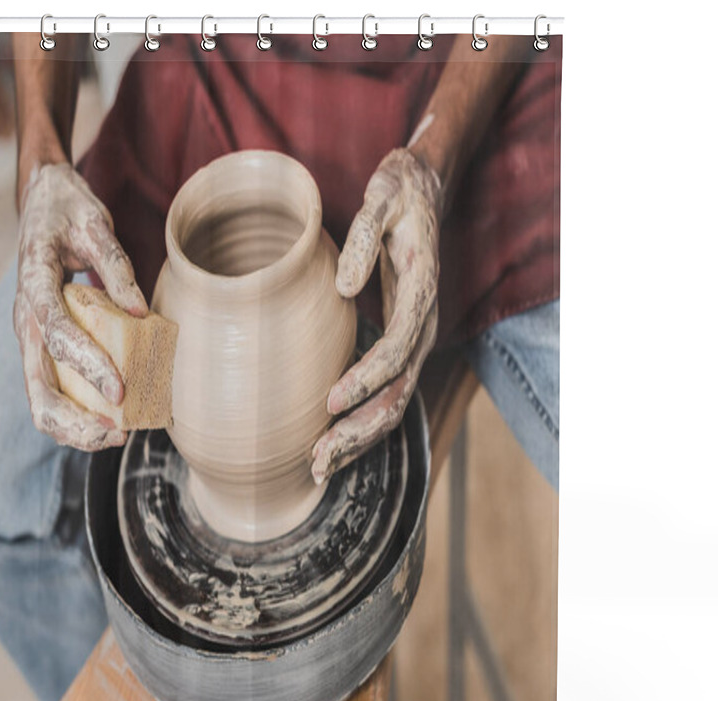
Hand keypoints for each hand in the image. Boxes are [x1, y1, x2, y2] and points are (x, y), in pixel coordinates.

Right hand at [14, 162, 147, 450]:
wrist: (42, 204)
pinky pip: (51, 390)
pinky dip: (75, 414)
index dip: (89, 366)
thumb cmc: (69, 211)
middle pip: (38, 387)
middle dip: (76, 420)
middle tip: (118, 434)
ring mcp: (31, 338)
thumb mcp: (95, 225)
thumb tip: (142, 313)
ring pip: (39, 399)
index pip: (58, 336)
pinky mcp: (43, 347)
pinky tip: (106, 425)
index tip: (121, 391)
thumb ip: (117, 266)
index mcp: (35, 287)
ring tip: (116, 437)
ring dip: (73, 427)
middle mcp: (26, 320)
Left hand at [311, 148, 441, 483]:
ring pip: (394, 403)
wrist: (423, 192)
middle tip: (318, 458)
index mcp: (422, 292)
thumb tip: (346, 288)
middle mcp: (425, 325)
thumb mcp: (381, 196)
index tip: (329, 402)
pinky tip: (332, 442)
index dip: (366, 379)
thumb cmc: (398, 192)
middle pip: (399, 392)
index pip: (399, 348)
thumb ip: (364, 238)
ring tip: (319, 466)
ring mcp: (416, 339)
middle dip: (360, 429)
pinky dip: (360, 422)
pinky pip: (386, 393)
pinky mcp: (401, 344)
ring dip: (358, 438)